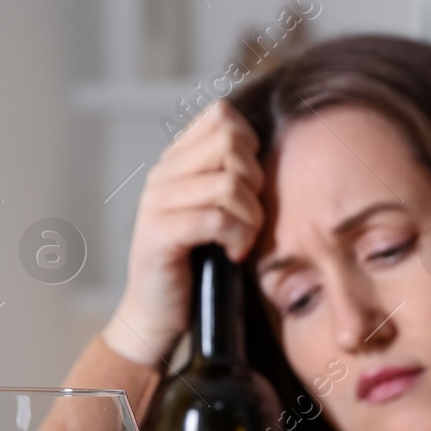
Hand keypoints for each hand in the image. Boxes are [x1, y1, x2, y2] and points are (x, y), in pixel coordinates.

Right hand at [102, 100, 265, 365]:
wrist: (157, 314)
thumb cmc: (196, 265)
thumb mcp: (216, 212)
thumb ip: (233, 178)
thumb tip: (273, 153)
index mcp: (176, 161)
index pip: (221, 116)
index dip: (249, 144)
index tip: (251, 185)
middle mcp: (163, 174)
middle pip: (229, 141)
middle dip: (254, 180)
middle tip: (251, 215)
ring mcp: (156, 203)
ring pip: (228, 183)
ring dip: (250, 216)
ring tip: (244, 239)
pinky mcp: (159, 234)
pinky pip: (215, 218)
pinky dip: (236, 236)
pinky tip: (234, 253)